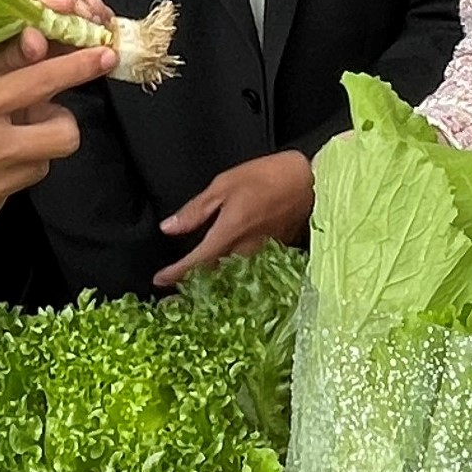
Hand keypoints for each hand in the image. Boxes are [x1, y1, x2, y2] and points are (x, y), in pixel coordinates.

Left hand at [153, 149, 314, 289]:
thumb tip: (169, 227)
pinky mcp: (275, 256)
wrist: (311, 181)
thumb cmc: (269, 177)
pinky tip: (225, 276)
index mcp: (229, 233)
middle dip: (191, 286)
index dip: (175, 274)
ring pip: (230, 278)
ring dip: (212, 285)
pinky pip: (248, 271)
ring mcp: (262, 256)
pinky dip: (233, 276)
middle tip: (173, 294)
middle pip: (212, 277)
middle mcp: (245, 251)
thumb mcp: (223, 185)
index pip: (196, 262)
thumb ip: (195, 210)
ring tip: (195, 288)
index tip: (160, 280)